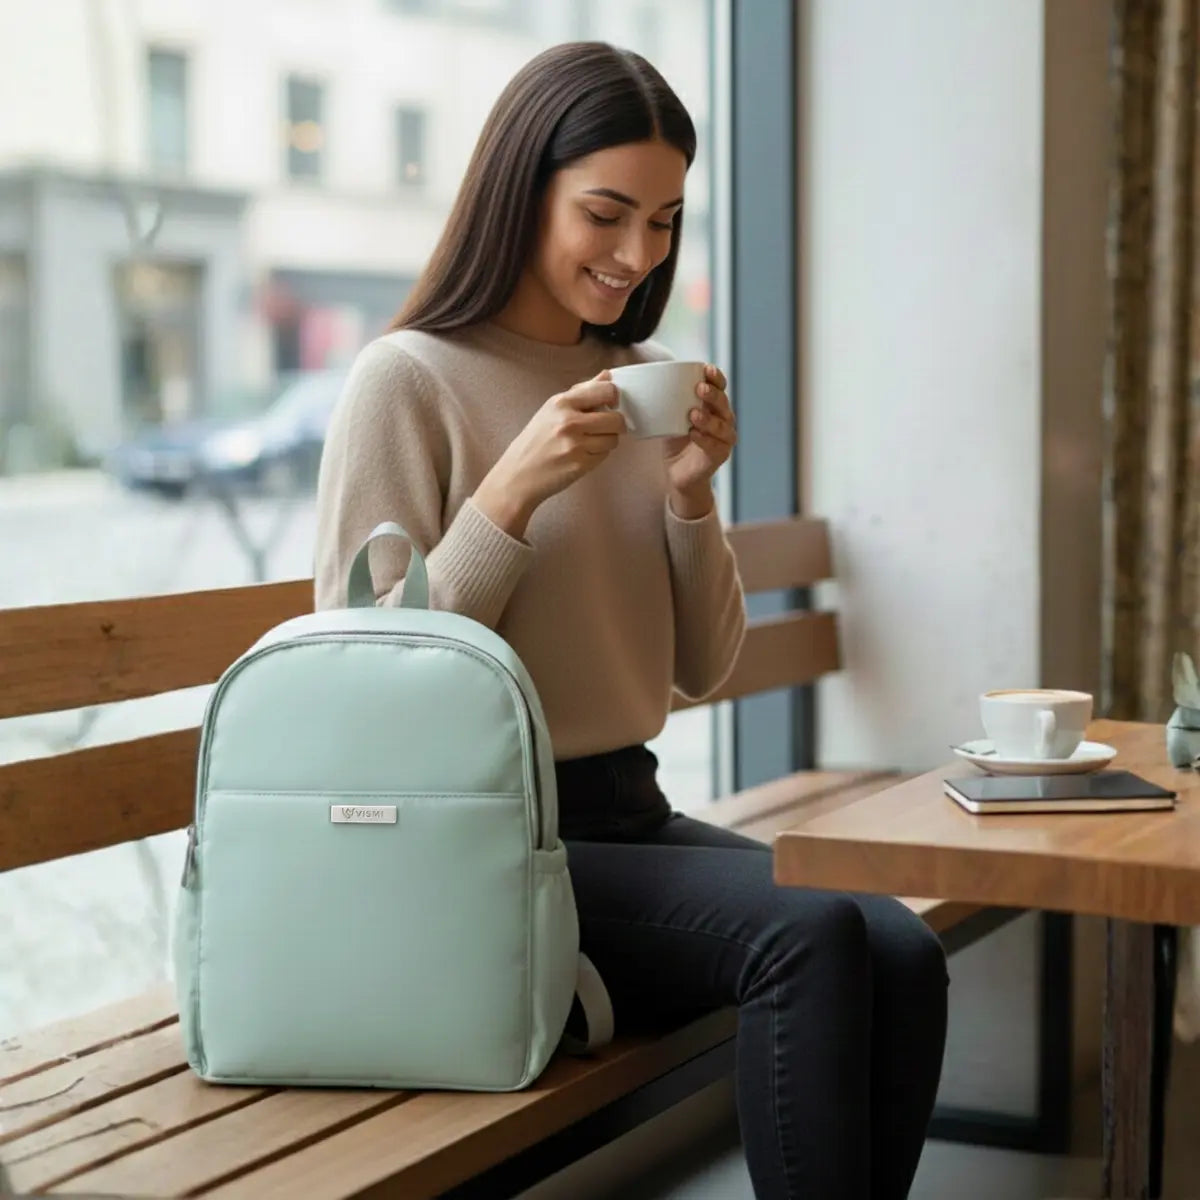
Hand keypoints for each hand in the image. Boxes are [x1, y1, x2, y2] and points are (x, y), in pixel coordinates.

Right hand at [473, 371, 624, 536]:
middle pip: (616, 419)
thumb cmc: (535, 441)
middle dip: (615, 424)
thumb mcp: (552, 410)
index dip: (613, 398)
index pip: (605, 390)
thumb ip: (581, 392)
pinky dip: (598, 455)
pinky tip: (582, 455)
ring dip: (606, 442)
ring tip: (588, 443)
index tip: (610, 405)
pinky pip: (605, 456)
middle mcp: (569, 421)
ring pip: (613, 439)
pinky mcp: (580, 465)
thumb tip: (607, 375)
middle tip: (604, 428)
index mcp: (561, 402)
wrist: (518, 475)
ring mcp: (575, 444)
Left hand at [663, 365, 735, 515]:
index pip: (720, 386)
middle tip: (699, 389)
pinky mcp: (719, 455)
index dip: (716, 377)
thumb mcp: (668, 416)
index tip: (706, 369)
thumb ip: (663, 400)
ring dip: (708, 418)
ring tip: (693, 414)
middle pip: (723, 403)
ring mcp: (724, 438)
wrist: (677, 473)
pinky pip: (714, 446)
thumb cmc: (675, 440)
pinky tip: (694, 434)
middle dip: (713, 395)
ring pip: (721, 425)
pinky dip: (704, 439)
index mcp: (713, 405)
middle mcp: (723, 419)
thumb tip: (635, 381)